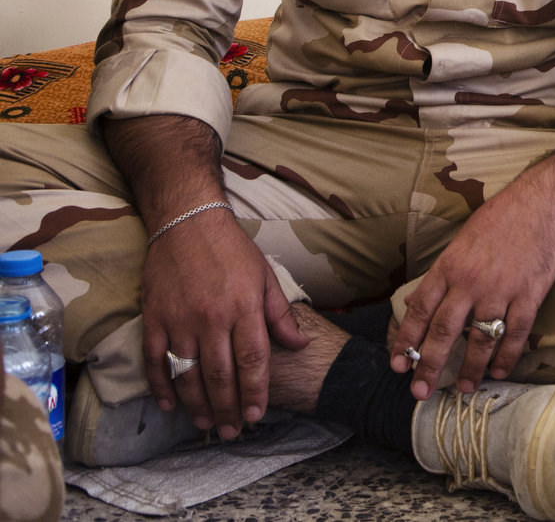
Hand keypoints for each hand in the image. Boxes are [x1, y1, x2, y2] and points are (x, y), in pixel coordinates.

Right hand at [140, 210, 304, 436]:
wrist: (187, 224)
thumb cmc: (232, 250)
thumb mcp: (265, 276)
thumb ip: (280, 314)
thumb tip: (299, 345)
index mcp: (243, 308)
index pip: (252, 360)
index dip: (255, 391)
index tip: (258, 414)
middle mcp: (211, 318)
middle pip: (220, 375)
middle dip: (228, 408)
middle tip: (233, 432)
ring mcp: (179, 320)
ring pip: (188, 374)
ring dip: (197, 404)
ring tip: (206, 425)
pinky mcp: (154, 319)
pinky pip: (155, 361)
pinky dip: (161, 386)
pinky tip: (170, 406)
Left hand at [390, 192, 554, 397]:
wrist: (540, 203)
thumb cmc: (498, 220)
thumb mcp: (459, 243)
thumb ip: (438, 276)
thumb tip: (413, 304)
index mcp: (449, 267)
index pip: (420, 310)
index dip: (407, 340)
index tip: (398, 365)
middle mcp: (471, 281)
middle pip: (445, 331)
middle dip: (430, 365)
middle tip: (420, 392)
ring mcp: (501, 289)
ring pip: (481, 337)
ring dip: (471, 367)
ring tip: (465, 388)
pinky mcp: (530, 293)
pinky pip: (516, 332)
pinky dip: (508, 355)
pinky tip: (500, 371)